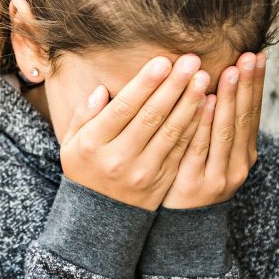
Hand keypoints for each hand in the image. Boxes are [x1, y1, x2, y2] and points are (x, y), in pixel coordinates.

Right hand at [61, 55, 210, 210]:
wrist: (99, 217)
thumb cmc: (86, 168)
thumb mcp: (72, 142)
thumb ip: (84, 115)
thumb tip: (102, 91)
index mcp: (94, 144)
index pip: (123, 108)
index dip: (145, 84)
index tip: (163, 61)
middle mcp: (119, 158)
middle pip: (151, 117)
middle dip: (173, 86)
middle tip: (191, 61)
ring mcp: (143, 172)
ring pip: (171, 132)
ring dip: (190, 103)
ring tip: (203, 78)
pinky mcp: (162, 180)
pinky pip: (182, 149)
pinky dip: (196, 126)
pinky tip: (206, 106)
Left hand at [162, 52, 264, 208]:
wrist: (180, 226)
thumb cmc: (193, 178)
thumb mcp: (212, 154)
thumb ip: (217, 124)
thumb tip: (220, 81)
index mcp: (244, 153)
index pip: (252, 113)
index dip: (256, 84)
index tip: (257, 55)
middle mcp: (238, 164)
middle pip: (243, 119)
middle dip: (247, 86)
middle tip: (248, 57)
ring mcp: (219, 176)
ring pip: (225, 131)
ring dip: (229, 100)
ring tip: (231, 71)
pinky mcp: (196, 184)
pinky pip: (200, 148)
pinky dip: (205, 124)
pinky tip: (207, 102)